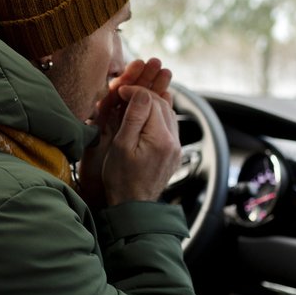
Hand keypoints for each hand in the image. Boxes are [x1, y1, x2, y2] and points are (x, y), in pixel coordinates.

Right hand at [101, 86, 180, 204]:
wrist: (133, 205)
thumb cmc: (121, 178)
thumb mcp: (121, 145)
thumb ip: (133, 117)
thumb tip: (141, 93)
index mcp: (160, 138)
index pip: (152, 100)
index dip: (135, 91)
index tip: (119, 90)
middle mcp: (173, 141)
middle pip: (162, 104)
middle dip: (144, 95)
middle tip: (124, 93)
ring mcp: (176, 147)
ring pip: (167, 113)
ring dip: (151, 104)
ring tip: (132, 102)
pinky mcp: (174, 152)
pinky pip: (169, 125)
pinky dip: (157, 116)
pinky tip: (144, 116)